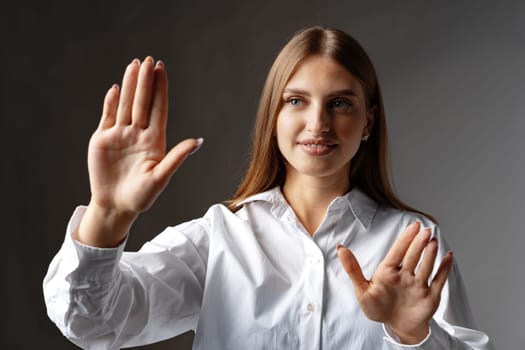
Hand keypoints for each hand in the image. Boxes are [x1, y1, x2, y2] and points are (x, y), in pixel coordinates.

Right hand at [77, 57, 201, 246]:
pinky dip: (111, 103)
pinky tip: (116, 89)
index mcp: (155, 140)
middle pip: (143, 102)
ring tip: (134, 65)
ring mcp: (120, 135)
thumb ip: (177, 157)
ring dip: (130, 86)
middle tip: (149, 60)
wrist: (116, 206)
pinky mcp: (102, 140)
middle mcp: (138, 134)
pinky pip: (108, 117)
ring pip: (126, 105)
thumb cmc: (142, 197)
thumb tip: (198, 141)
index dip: (160, 89)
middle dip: (146, 81)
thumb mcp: (161, 178)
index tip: (162, 69)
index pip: (159, 109)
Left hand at [337, 222, 453, 343]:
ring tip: (433, 241)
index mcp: (388, 272)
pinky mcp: (430, 296)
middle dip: (418, 244)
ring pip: (425, 267)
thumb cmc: (378, 308)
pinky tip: (448, 256)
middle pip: (412, 257)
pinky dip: (444, 269)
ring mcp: (418, 285)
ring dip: (430, 255)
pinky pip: (438, 281)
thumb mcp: (362, 290)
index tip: (413, 226)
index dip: (405, 239)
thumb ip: (352, 269)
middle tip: (425, 230)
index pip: (397, 252)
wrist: (396, 327)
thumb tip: (340, 248)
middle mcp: (405, 275)